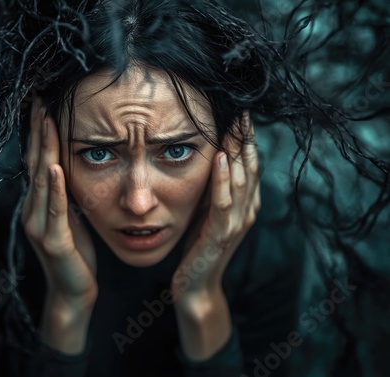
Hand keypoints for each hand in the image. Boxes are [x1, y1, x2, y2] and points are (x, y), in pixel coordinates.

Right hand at [21, 98, 97, 306]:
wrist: (73, 290)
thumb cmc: (75, 253)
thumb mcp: (71, 217)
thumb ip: (65, 195)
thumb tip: (70, 168)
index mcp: (38, 203)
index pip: (37, 160)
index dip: (39, 133)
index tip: (43, 105)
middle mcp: (32, 210)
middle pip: (35, 163)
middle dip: (38, 132)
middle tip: (40, 101)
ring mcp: (39, 225)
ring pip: (42, 180)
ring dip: (44, 149)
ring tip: (46, 121)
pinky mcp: (53, 241)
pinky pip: (55, 209)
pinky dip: (54, 187)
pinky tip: (54, 167)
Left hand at [171, 110, 259, 298]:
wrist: (196, 285)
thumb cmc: (200, 246)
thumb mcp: (208, 212)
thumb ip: (214, 190)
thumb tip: (210, 158)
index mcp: (245, 206)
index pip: (249, 167)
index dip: (247, 141)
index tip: (242, 115)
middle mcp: (246, 212)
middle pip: (249, 168)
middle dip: (245, 139)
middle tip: (242, 111)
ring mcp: (235, 224)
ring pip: (240, 181)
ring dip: (236, 152)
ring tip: (233, 126)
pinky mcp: (219, 235)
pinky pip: (223, 203)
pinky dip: (221, 179)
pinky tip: (218, 158)